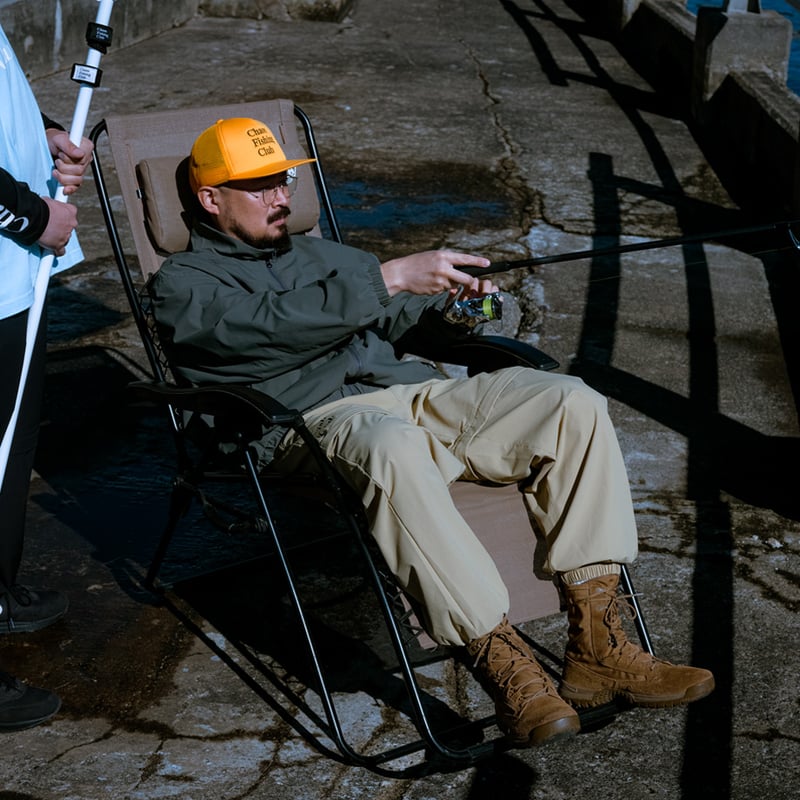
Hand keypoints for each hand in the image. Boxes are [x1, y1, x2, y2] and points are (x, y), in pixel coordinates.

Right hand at [38, 196, 77, 254]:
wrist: (34, 216)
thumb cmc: (40, 206)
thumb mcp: (48, 201)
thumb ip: (53, 206)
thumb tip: (49, 207)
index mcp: (71, 211)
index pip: (70, 214)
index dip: (62, 216)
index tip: (55, 217)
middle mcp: (72, 224)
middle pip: (68, 228)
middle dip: (60, 228)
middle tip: (49, 226)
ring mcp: (66, 235)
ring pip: (64, 239)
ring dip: (57, 238)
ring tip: (46, 235)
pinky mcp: (59, 245)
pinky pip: (61, 251)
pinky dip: (56, 251)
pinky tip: (50, 249)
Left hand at [46, 130, 93, 194]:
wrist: (45, 145)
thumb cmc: (53, 140)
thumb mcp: (58, 138)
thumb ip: (69, 145)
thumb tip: (80, 154)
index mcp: (86, 148)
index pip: (83, 159)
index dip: (69, 159)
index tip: (61, 154)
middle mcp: (85, 159)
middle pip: (79, 171)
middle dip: (64, 167)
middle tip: (57, 160)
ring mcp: (81, 169)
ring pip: (77, 180)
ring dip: (63, 176)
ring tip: (56, 168)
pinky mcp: (75, 178)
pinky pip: (76, 187)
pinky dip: (69, 188)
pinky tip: (63, 188)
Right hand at [380, 250, 495, 296]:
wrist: (401, 273)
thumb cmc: (417, 263)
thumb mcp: (432, 256)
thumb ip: (447, 261)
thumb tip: (460, 269)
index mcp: (443, 256)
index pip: (465, 259)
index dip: (478, 261)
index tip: (488, 263)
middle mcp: (444, 268)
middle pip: (465, 278)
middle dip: (468, 281)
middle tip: (468, 281)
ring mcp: (440, 280)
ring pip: (454, 285)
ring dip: (449, 283)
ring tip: (434, 277)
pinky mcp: (436, 290)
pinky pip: (444, 290)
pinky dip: (440, 287)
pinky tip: (430, 282)